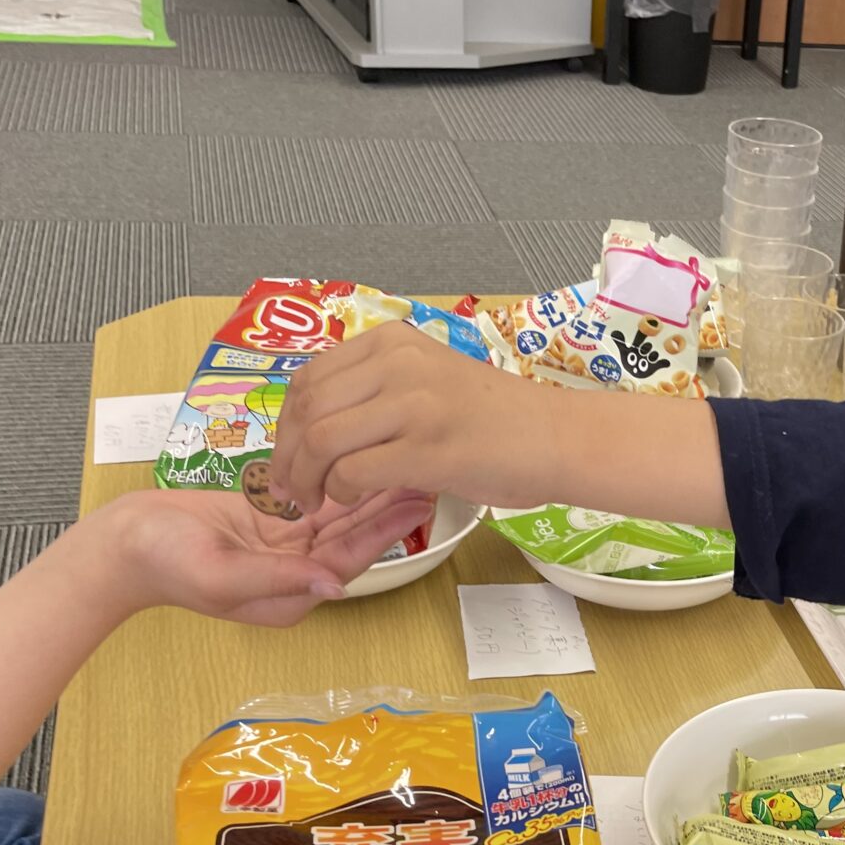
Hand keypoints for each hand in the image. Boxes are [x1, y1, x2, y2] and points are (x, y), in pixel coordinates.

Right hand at [89, 486, 435, 626]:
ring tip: (407, 456)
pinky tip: (364, 453)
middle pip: (352, 534)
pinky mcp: (267, 518)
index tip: (419, 497)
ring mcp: (282, 542)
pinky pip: (313, 496)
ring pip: (338, 512)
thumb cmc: (164, 563)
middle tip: (430, 467)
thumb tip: (334, 584)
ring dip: (370, 486)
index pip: (350, 557)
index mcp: (292, 593)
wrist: (120, 545)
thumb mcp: (222, 575)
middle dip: (390, 503)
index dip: (386, 529)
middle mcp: (296, 570)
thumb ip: (279, 579)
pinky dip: (339, 476)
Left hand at [269, 321, 545, 516]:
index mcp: (392, 342)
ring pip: (323, 441)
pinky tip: (351, 501)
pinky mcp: (427, 448)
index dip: (287, 425)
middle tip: (291, 491)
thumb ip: (379, 389)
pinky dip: (341, 493)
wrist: (557, 438)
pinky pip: (354, 472)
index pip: (310, 378)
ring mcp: (413, 404)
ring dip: (308, 480)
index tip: (288, 457)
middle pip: (309, 410)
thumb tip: (321, 426)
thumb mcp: (430, 379)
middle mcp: (398, 364)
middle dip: (288, 458)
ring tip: (315, 502)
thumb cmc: (499, 419)